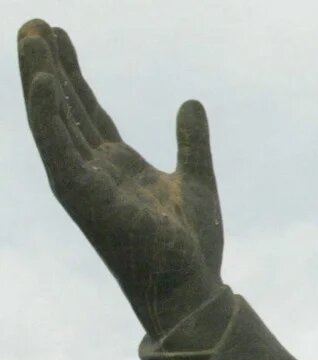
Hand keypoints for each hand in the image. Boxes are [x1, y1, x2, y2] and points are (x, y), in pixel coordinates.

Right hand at [18, 20, 224, 338]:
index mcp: (117, 166)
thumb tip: (190, 102)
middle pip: (65, 106)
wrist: (192, 285)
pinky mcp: (82, 196)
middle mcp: (93, 170)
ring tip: (30, 34)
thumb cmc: (192, 245)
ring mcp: (84, 182)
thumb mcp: (196, 179)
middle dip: (49, 64)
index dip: (73, 73)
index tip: (60, 34)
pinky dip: (48, 114)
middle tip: (35, 22)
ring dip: (40, 76)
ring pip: (53, 118)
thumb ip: (191, 141)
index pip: (87, 110)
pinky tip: (44, 79)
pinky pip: (58, 148)